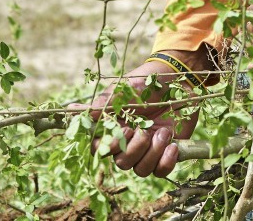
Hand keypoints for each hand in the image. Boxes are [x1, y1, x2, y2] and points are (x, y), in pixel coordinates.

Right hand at [74, 48, 211, 178]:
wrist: (178, 80)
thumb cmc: (147, 82)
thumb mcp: (124, 88)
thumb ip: (103, 103)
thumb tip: (73, 110)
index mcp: (114, 126)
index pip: (100, 148)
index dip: (109, 145)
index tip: (124, 129)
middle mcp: (128, 142)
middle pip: (121, 163)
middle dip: (134, 150)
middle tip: (144, 130)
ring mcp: (147, 149)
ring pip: (140, 170)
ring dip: (152, 154)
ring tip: (163, 133)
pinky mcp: (165, 154)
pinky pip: (160, 171)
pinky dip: (166, 162)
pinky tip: (173, 145)